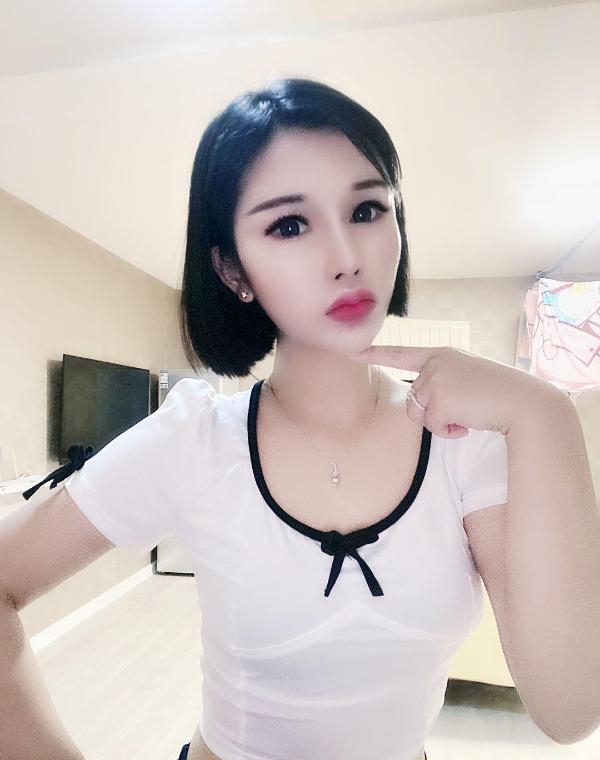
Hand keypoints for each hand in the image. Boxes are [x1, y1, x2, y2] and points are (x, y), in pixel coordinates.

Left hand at [346, 345, 560, 438]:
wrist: (522, 402)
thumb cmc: (498, 393)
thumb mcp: (466, 379)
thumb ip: (442, 383)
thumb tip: (423, 406)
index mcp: (441, 355)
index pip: (403, 353)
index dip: (376, 354)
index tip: (353, 351)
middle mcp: (435, 363)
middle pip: (413, 399)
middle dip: (434, 413)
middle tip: (464, 410)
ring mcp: (435, 379)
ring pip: (420, 414)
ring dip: (441, 423)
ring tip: (467, 415)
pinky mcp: (439, 398)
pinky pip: (432, 426)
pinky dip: (449, 432)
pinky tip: (468, 423)